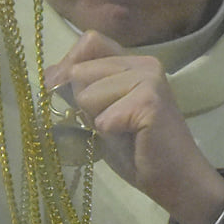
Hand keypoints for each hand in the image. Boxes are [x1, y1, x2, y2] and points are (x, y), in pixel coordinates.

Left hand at [47, 31, 223, 223]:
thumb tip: (48, 75)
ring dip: (97, 122)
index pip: (88, 43)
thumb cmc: (137, 151)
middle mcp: (143, 63)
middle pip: (80, 71)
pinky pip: (103, 119)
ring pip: (87, 95)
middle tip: (112, 125)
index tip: (72, 98)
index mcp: (132, 62)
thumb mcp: (100, 114)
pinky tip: (133, 140)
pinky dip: (108, 136)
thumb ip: (79, 90)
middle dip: (83, 104)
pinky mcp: (149, 101)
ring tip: (123, 132)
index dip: (70, 67)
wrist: (174, 180)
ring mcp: (149, 79)